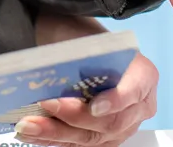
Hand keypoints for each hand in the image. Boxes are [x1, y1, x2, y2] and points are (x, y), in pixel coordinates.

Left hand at [16, 52, 158, 146]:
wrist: (82, 50)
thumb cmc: (85, 40)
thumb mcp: (86, 37)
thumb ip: (81, 53)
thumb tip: (56, 64)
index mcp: (143, 75)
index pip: (134, 92)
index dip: (115, 101)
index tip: (94, 105)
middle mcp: (138, 106)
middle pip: (111, 122)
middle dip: (75, 117)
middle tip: (46, 104)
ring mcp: (122, 126)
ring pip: (92, 138)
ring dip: (56, 133)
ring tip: (29, 124)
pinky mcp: (102, 139)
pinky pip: (79, 144)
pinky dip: (54, 139)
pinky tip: (33, 133)